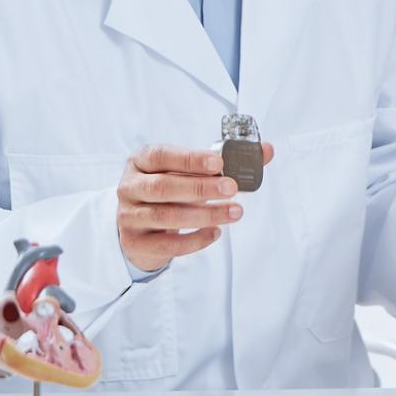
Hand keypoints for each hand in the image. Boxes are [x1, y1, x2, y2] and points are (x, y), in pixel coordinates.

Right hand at [117, 143, 274, 270]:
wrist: (139, 227)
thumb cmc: (168, 192)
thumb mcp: (187, 173)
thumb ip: (224, 162)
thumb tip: (266, 150)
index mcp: (140, 162)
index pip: (161, 156)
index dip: (189, 159)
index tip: (218, 162)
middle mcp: (130, 187)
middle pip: (163, 187)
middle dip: (200, 187)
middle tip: (231, 188)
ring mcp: (129, 216)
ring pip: (166, 217)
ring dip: (204, 214)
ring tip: (234, 212)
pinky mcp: (136, 243)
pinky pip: (167, 244)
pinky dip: (195, 240)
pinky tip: (216, 232)